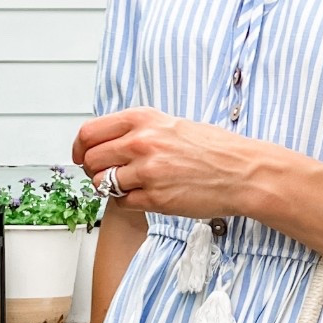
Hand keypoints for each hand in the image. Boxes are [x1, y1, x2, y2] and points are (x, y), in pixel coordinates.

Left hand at [72, 107, 270, 218]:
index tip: (83, 157)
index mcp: (143, 119)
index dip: (80, 148)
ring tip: (134, 185)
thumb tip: (107, 143)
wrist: (242, 172)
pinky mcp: (155, 198)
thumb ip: (138, 130)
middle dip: (95, 170)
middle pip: (91, 160)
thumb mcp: (171, 124)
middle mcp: (142, 143)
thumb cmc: (213, 149)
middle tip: (108, 174)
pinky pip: (122, 203)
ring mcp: (147, 172)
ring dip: (112, 188)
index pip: (89, 133)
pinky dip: (128, 202)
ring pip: (103, 184)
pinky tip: (146, 196)